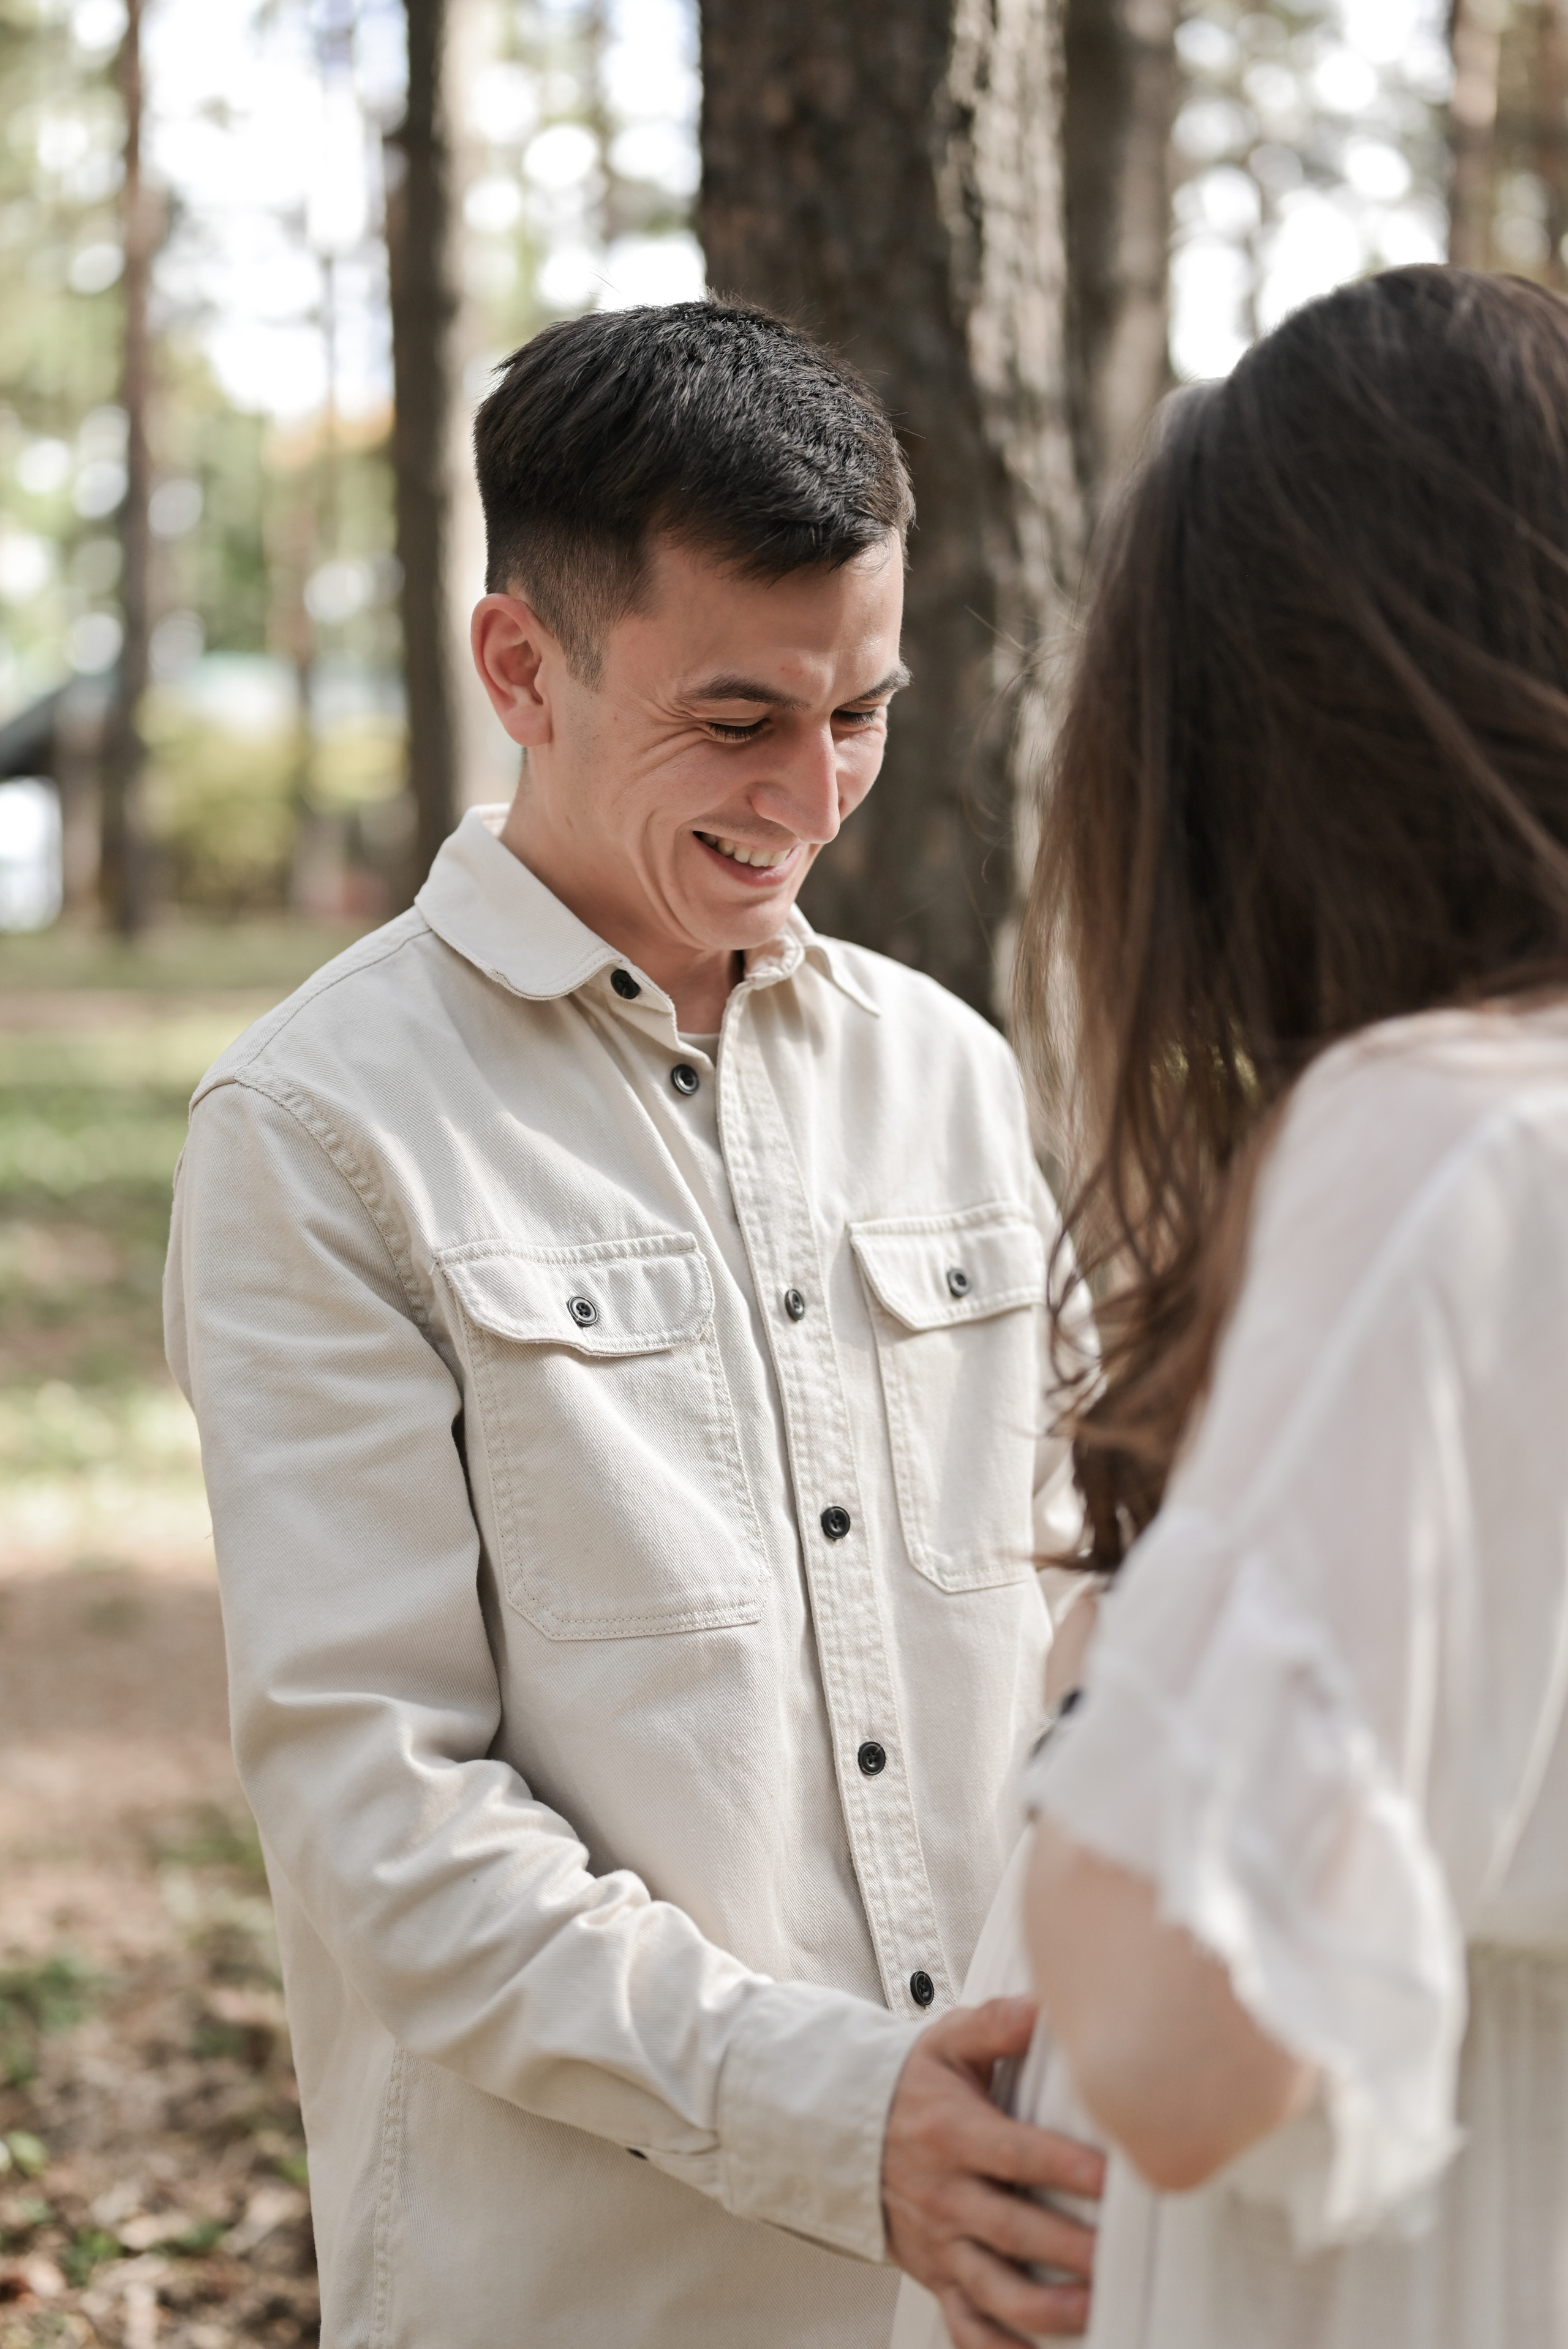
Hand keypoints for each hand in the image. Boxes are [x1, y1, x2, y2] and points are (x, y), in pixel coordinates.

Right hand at [883, 1996, 1104, 2346]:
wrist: (845, 2131)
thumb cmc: (913, 2086)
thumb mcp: (949, 2042)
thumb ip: (998, 2022)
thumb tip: (1047, 2008)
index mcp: (952, 2133)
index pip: (1011, 2153)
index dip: (1060, 2167)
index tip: (1107, 2178)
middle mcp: (945, 2193)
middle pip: (1010, 2227)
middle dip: (1065, 2246)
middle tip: (1115, 2256)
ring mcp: (940, 2241)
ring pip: (991, 2286)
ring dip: (1041, 2306)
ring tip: (1089, 2310)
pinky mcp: (936, 2275)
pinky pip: (964, 2326)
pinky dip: (997, 2348)